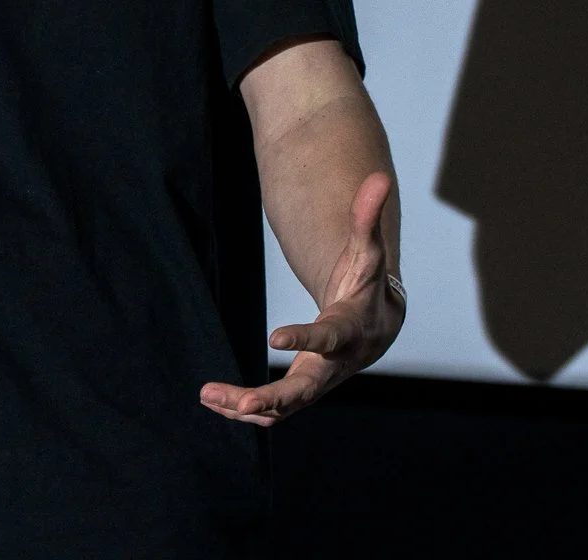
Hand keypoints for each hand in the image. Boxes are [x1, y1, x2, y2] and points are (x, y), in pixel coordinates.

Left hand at [200, 171, 403, 426]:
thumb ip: (366, 219)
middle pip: (306, 389)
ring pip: (286, 406)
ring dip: (247, 406)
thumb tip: (378, 178)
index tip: (274, 337)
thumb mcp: (367, 253)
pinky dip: (248, 409)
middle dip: (272, 397)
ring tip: (208, 396)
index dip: (306, 337)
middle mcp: (336, 365)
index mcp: (351, 330)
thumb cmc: (368, 284)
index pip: (329, 337)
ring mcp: (320, 383)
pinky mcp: (304, 391)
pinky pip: (277, 409)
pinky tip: (216, 402)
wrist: (379, 324)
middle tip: (238, 404)